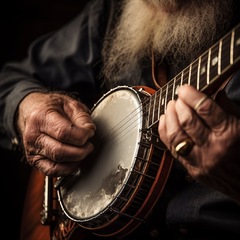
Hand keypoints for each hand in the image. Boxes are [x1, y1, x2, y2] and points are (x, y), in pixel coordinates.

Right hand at [17, 92, 95, 176]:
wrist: (32, 111)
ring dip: (76, 161)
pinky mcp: (35, 161)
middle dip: (81, 151)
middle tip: (89, 145)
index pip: (63, 133)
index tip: (90, 133)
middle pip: (60, 152)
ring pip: (57, 165)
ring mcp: (32, 150)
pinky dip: (67, 169)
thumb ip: (82, 116)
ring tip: (83, 151)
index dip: (82, 136)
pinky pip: (52, 172)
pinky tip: (76, 161)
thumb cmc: (51, 107)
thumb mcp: (69, 103)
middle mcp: (33, 136)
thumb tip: (89, 130)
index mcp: (41, 118)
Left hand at [158, 84, 239, 201]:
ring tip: (170, 107)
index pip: (205, 109)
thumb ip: (230, 110)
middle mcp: (213, 148)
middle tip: (178, 97)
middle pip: (187, 121)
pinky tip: (165, 121)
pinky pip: (172, 148)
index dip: (191, 95)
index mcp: (230, 134)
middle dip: (179, 104)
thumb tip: (215, 93)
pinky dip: (165, 132)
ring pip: (176, 135)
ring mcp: (200, 161)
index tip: (184, 88)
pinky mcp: (192, 169)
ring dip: (169, 117)